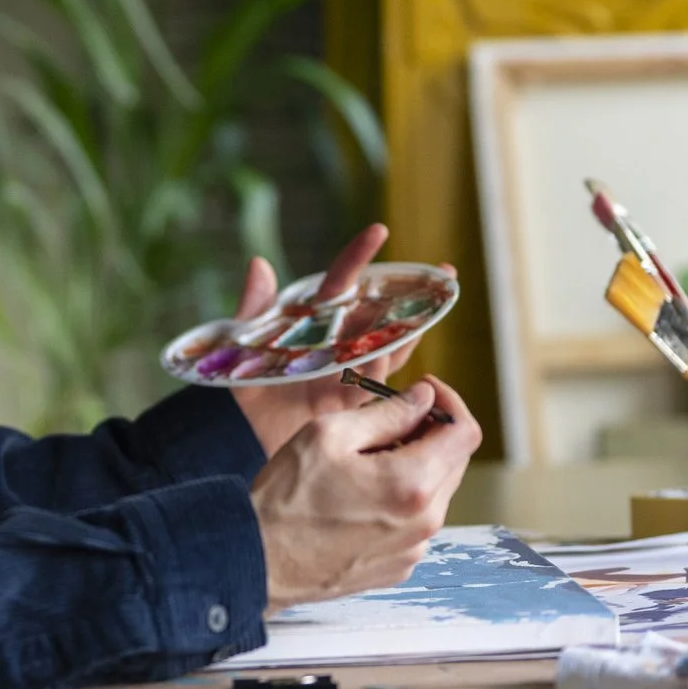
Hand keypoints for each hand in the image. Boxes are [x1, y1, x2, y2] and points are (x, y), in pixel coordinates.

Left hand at [230, 223, 441, 456]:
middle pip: (382, 313)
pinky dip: (401, 374)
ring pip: (395, 345)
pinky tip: (409, 360)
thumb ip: (251, 314)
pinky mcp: (364, 409)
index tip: (378, 231)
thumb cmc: (258, 404)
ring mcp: (359, 377)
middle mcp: (344, 349)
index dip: (358, 258)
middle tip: (443, 272)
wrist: (263, 457)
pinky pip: (388, 389)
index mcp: (317, 330)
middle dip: (411, 290)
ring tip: (439, 303)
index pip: (340, 285)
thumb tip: (259, 264)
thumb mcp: (244, 359)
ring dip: (417, 326)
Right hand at [250, 377, 481, 613]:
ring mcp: (414, 548)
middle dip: (430, 432)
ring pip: (436, 492)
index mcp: (413, 483)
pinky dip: (401, 499)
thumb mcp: (329, 434)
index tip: (424, 392)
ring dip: (415, 466)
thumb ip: (387, 413)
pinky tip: (361, 495)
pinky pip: (416, 521)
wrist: (260, 561)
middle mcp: (425, 521)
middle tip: (387, 420)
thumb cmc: (287, 498)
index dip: (449, 402)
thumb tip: (424, 399)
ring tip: (366, 461)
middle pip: (455, 461)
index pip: (465, 432)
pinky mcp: (399, 566)